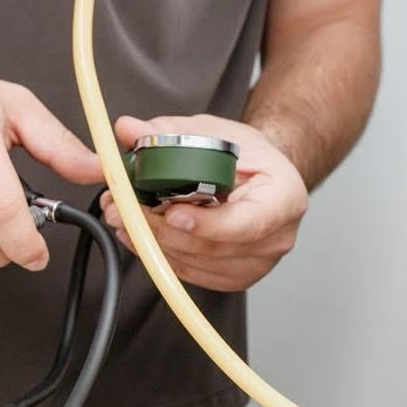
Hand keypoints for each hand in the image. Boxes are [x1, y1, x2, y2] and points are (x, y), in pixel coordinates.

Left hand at [102, 115, 308, 290]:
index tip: (172, 213)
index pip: (247, 222)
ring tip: (122, 216)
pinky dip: (158, 254)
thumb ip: (170, 132)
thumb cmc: (246, 156)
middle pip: (212, 248)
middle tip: (122, 207)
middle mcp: (276, 237)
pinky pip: (189, 273)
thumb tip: (129, 129)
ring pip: (194, 263)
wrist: (262, 178)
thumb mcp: (212, 132)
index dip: (206, 224)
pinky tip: (139, 233)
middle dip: (160, 229)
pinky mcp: (233, 277)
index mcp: (284, 198)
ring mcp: (256, 264)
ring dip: (150, 242)